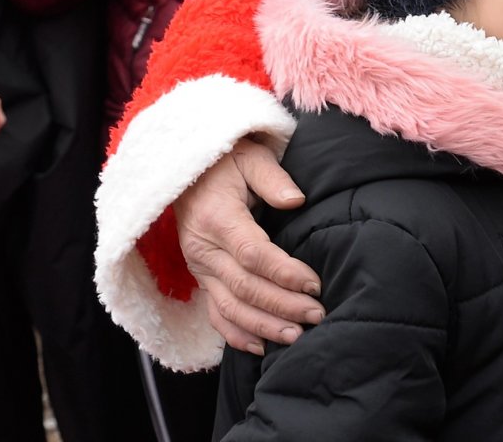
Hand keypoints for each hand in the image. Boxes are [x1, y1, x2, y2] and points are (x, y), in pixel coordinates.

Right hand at [174, 138, 323, 355]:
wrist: (184, 173)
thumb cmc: (225, 163)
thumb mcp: (249, 157)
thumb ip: (272, 178)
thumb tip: (296, 200)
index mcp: (217, 218)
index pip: (253, 254)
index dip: (284, 273)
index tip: (314, 283)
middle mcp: (203, 249)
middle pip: (244, 287)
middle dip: (282, 305)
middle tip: (317, 314)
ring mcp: (199, 268)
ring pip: (230, 308)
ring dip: (264, 326)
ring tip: (297, 336)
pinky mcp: (200, 279)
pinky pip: (214, 315)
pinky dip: (236, 335)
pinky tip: (263, 347)